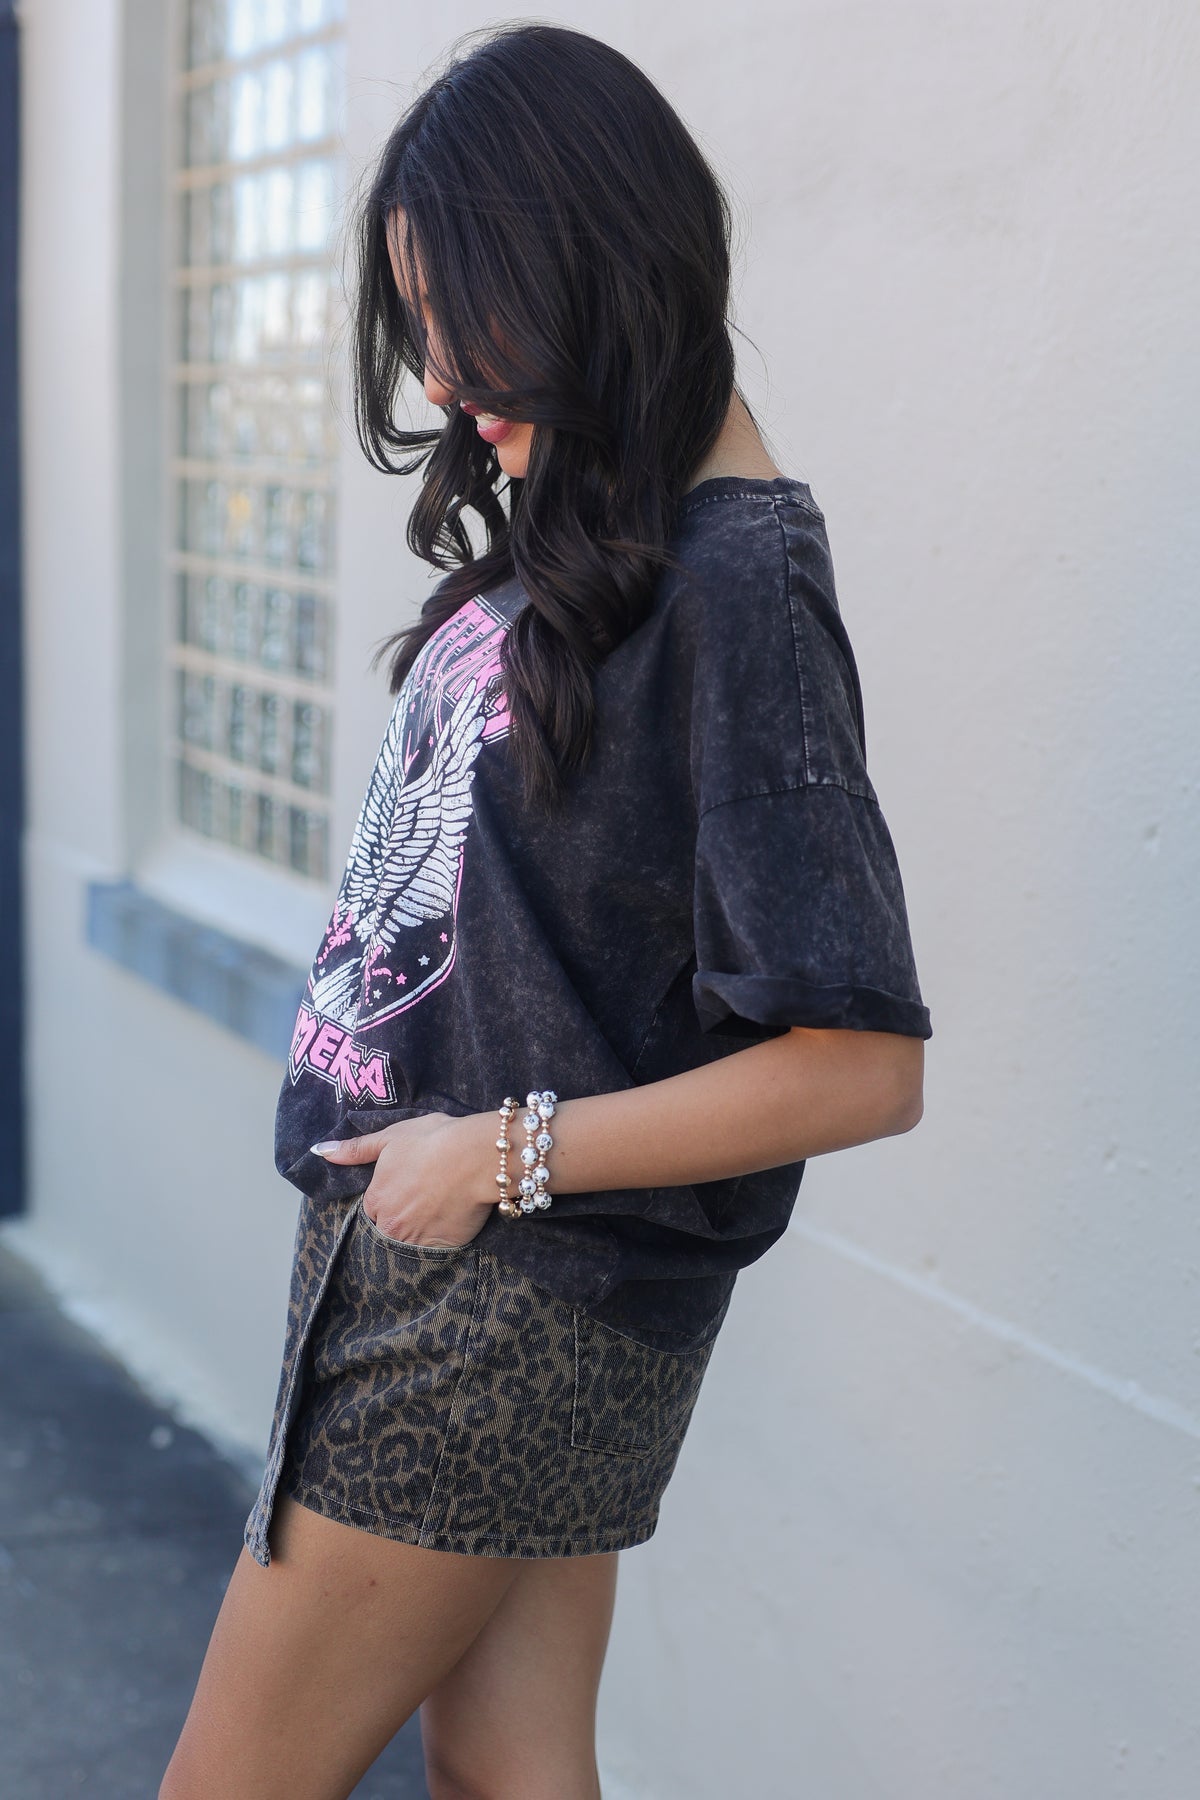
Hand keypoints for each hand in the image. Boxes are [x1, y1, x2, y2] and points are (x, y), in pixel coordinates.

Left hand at [310, 1111, 497, 1247]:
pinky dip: (441, 1238)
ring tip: (438, 1209)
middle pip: (390, 1229)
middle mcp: (390, 1226)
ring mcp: (416, 1240)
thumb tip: (320, 1151)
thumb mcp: (391, 1137)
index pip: (374, 1208)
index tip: (409, 1185)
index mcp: (375, 1200)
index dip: (391, 1196)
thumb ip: (355, 1149)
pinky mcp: (443, 1248)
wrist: (476, 1156)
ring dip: (421, 1229)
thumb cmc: (433, 1140)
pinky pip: (436, 1250)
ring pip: (411, 1242)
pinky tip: (451, 1219)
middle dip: (403, 1217)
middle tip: (426, 1198)